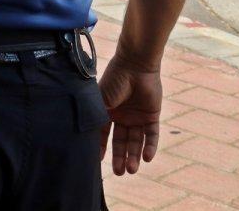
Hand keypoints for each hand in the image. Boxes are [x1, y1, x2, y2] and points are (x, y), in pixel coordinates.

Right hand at [99, 55, 162, 175]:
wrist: (135, 66)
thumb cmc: (114, 80)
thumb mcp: (101, 100)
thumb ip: (97, 117)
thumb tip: (87, 136)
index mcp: (107, 112)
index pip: (104, 134)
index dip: (102, 147)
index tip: (98, 161)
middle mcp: (122, 116)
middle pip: (121, 141)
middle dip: (120, 157)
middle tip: (119, 173)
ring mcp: (137, 117)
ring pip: (136, 141)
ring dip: (135, 155)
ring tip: (132, 170)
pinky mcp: (152, 116)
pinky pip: (151, 135)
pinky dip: (150, 146)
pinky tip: (147, 158)